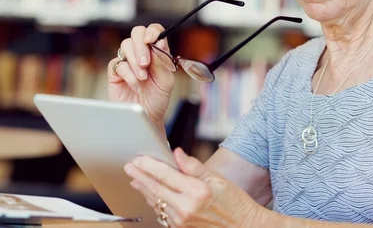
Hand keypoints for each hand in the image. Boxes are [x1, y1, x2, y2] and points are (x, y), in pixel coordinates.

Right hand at [107, 24, 175, 126]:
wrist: (146, 116)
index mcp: (157, 51)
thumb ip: (162, 62)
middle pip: (137, 33)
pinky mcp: (115, 71)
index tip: (151, 40)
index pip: (154, 31)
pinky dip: (129, 75)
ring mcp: (127, 60)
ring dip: (135, 62)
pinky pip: (118, 64)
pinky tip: (136, 86)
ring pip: (126, 45)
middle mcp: (142, 52)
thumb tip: (159, 42)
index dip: (152, 31)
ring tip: (142, 78)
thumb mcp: (166, 81)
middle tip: (145, 63)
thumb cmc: (157, 98)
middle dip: (141, 47)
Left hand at [124, 148, 263, 227]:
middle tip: (129, 167)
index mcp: (196, 192)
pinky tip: (151, 194)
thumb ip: (194, 166)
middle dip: (140, 176)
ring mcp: (181, 221)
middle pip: (156, 189)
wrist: (243, 227)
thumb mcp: (218, 179)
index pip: (165, 175)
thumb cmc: (235, 202)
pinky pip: (162, 213)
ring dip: (144, 189)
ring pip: (156, 202)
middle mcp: (186, 208)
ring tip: (136, 179)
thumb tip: (177, 153)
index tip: (139, 158)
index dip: (149, 165)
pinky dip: (154, 201)